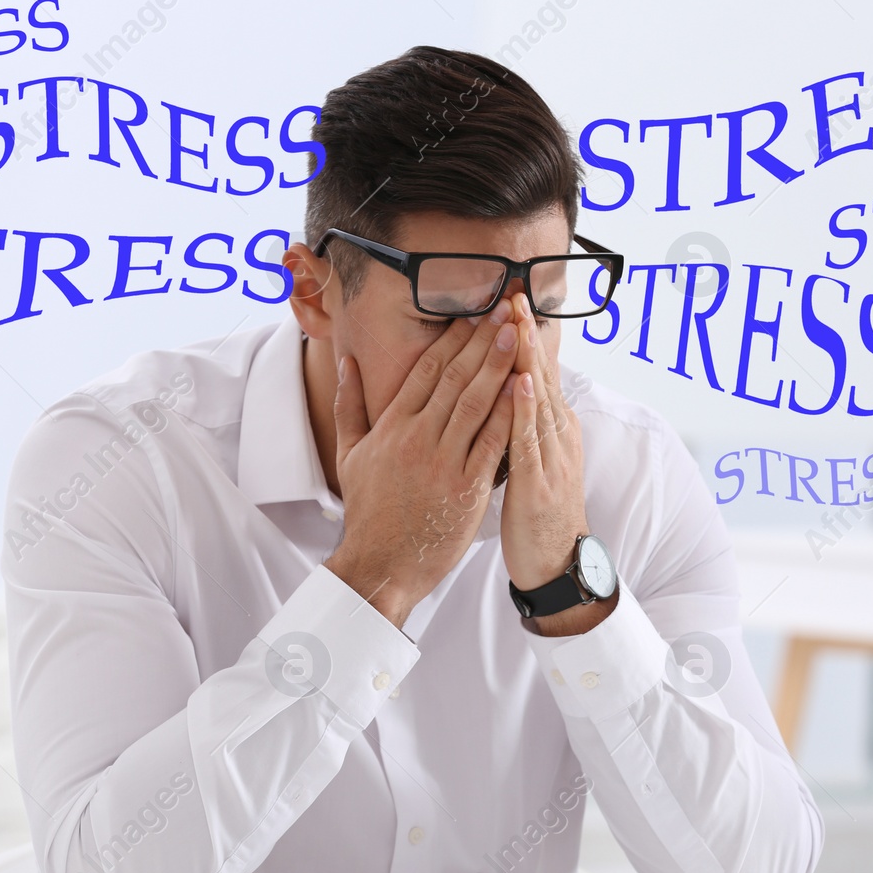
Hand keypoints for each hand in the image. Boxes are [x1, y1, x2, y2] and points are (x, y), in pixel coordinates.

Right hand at [324, 300, 518, 627]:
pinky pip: (492, 443)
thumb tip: (346, 362)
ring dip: (499, 365)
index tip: (472, 313)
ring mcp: (442, 462)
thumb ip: (349, 404)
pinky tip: (525, 389)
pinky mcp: (466, 488)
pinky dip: (509, 414)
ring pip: (476, 403)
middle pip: (454, 378)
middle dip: (482, 340)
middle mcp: (416, 438)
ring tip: (519, 334)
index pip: (426, 371)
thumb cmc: (368, 510)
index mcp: (391, 426)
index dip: (451, 339)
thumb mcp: (349, 453)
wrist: (380, 563)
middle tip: (505, 309)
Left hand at [500, 295, 594, 612]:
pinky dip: (525, 408)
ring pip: (537, 398)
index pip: (535, 371)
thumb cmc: (538, 510)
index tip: (509, 298)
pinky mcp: (540, 481)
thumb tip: (510, 386)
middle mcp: (556, 434)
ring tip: (515, 321)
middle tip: (514, 292)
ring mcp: (551, 456)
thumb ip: (523, 422)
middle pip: (539, 374)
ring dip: (526, 358)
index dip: (522, 335)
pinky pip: (529, 440)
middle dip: (525, 333)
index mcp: (551, 426)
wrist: (556, 561)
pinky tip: (518, 382)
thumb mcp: (532, 457)